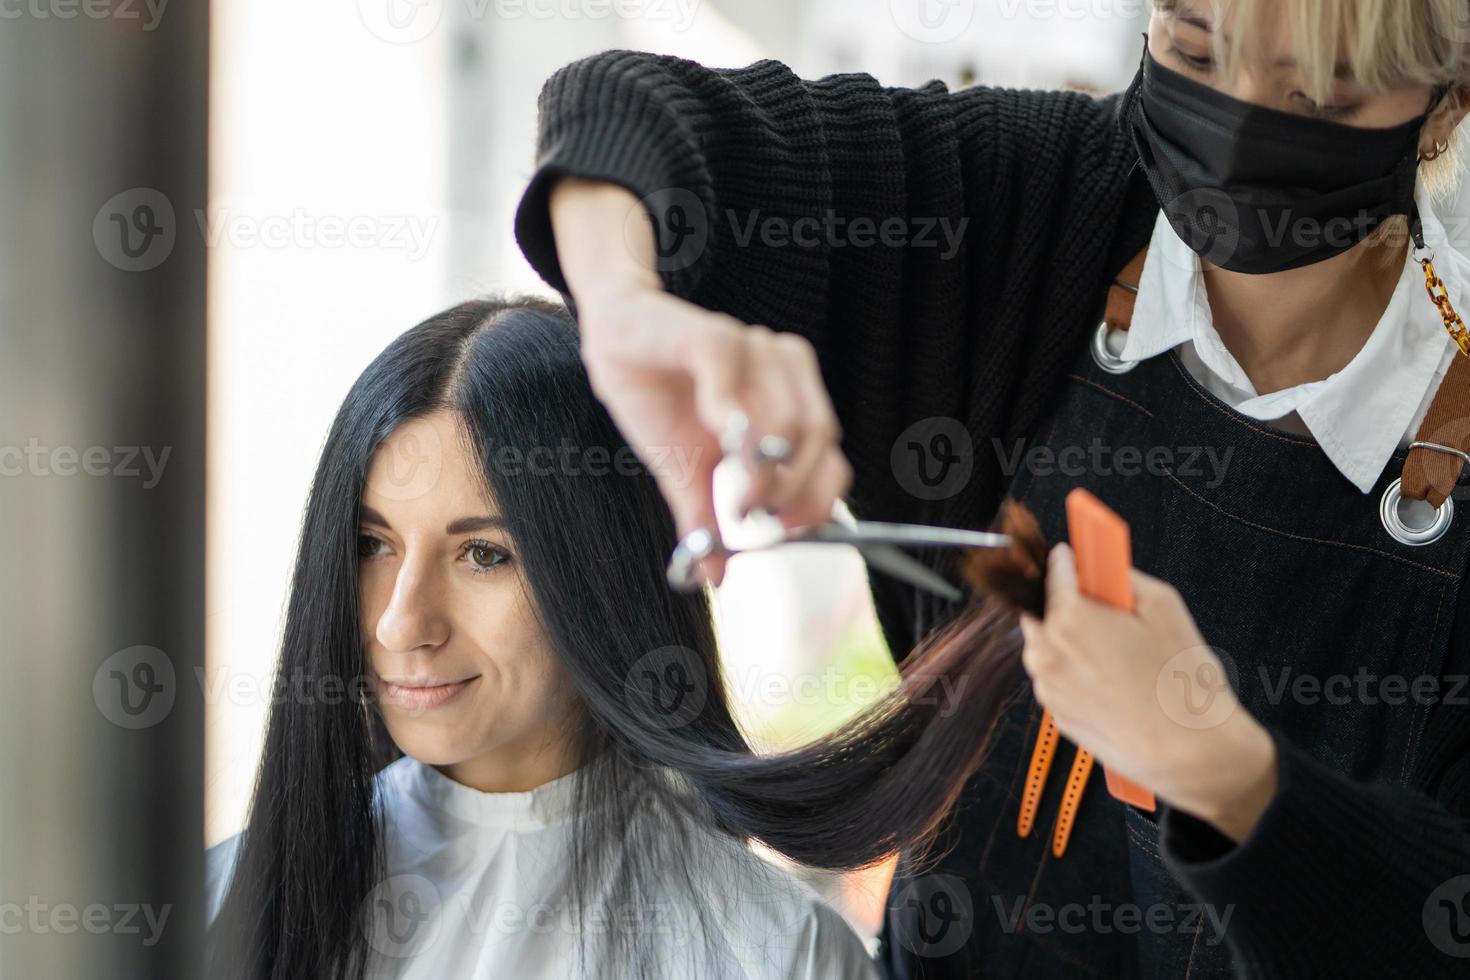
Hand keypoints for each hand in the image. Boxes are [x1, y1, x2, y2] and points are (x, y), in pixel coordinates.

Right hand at [550, 178, 851, 585]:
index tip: (791, 528)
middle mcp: (783, 368)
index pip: (831, 449)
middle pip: (818, 434)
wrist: (612, 341)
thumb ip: (705, 517)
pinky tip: (711, 430)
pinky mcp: (712, 333)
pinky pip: (732, 376)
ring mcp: (752, 347)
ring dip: (761, 464)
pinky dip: (725, 409)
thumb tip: (713, 577)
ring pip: (785, 414)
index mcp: (791, 397)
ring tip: (734, 491)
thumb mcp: (685, 471)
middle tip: (753, 514)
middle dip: (790, 486)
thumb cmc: (657, 400)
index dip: (819, 492)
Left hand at [1018, 543, 1277, 841]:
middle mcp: (1045, 652)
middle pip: (1041, 610)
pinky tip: (1114, 682)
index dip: (1066, 561)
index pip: (1052, 572)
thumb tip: (1099, 568)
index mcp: (1067, 618)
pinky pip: (1058, 679)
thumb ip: (1120, 577)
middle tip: (1102, 607)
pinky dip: (1075, 672)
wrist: (1189, 752)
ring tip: (1117, 652)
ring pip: (1047, 647)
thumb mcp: (1163, 604)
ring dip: (1068, 640)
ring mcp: (1047, 687)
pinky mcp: (1056, 714)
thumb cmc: (1180, 679)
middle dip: (1064, 604)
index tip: (1072, 556)